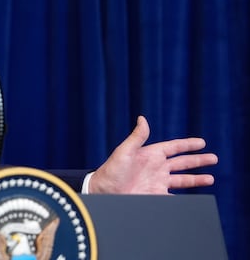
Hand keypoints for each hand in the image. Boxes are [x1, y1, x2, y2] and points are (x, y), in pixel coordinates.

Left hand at [89, 116, 217, 193]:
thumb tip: (142, 118)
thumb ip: (137, 137)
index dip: (188, 145)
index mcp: (150, 154)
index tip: (202, 142)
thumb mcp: (124, 151)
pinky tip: (195, 199)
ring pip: (182, 180)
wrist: (103, 191)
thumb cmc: (111, 170)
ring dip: (196, 179)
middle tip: (214, 158)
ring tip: (210, 179)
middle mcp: (156, 167)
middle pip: (183, 163)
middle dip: (198, 161)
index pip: (174, 147)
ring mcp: (157, 182)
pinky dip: (185, 198)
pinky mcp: (156, 195)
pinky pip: (175, 197)